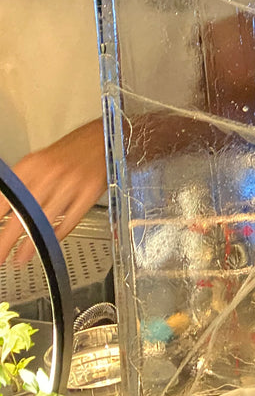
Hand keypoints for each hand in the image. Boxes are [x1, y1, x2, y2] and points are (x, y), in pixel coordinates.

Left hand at [0, 118, 106, 265]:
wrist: (103, 137)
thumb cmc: (71, 151)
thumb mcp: (39, 162)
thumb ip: (22, 184)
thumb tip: (6, 211)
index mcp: (32, 166)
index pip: (6, 197)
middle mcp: (49, 174)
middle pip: (23, 212)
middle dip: (8, 237)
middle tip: (0, 254)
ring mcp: (71, 183)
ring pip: (46, 219)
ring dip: (32, 242)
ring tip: (21, 258)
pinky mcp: (90, 192)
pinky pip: (71, 218)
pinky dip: (59, 233)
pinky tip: (50, 242)